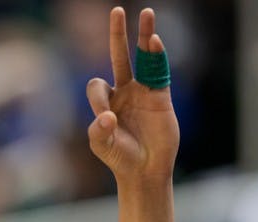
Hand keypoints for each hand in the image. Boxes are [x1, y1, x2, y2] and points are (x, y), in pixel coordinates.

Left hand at [87, 7, 179, 184]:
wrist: (145, 170)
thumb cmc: (119, 157)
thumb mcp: (101, 145)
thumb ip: (98, 131)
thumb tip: (107, 116)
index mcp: (105, 102)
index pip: (96, 85)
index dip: (98, 96)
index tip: (105, 117)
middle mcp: (123, 92)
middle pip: (119, 56)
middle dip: (117, 35)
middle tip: (116, 11)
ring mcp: (143, 91)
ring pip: (144, 57)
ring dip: (144, 36)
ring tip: (147, 13)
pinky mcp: (161, 96)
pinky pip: (159, 71)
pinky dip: (158, 56)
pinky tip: (154, 40)